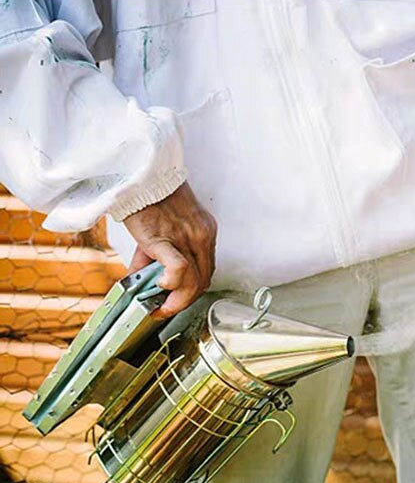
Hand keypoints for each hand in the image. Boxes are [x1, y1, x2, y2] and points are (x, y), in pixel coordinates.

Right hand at [123, 182, 217, 317]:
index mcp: (204, 232)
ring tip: (161, 306)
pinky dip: (172, 283)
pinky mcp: (167, 237)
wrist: (140, 173)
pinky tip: (161, 285)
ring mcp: (188, 237)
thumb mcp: (163, 227)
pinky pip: (179, 269)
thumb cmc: (149, 197)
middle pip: (204, 280)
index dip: (192, 291)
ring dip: (178, 300)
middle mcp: (202, 236)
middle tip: (166, 309)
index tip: (176, 300)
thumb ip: (156, 254)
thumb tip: (142, 278)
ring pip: (194, 280)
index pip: (206, 271)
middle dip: (186, 301)